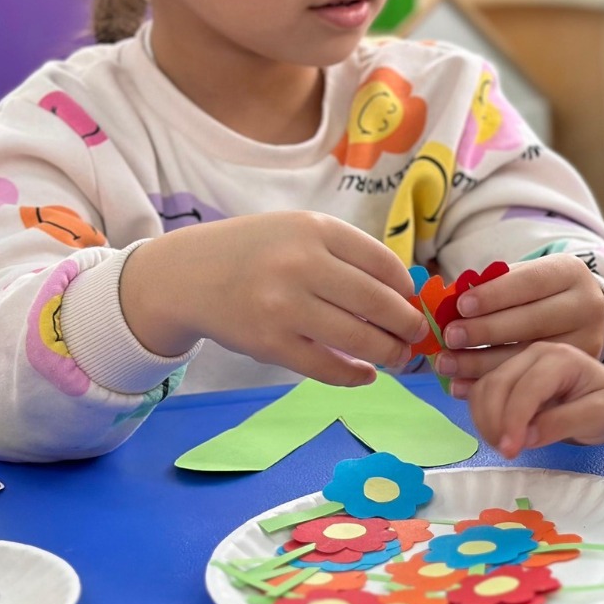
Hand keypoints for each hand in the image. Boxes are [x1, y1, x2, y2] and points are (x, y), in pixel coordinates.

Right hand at [120, 211, 427, 386]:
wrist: (186, 275)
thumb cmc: (257, 252)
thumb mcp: (299, 231)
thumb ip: (347, 255)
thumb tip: (404, 293)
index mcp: (315, 229)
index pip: (383, 263)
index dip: (406, 288)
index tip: (413, 301)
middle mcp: (301, 264)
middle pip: (378, 303)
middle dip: (407, 324)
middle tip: (416, 334)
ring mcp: (284, 306)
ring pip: (359, 338)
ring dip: (389, 352)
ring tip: (398, 356)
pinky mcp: (270, 343)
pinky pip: (327, 367)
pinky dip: (355, 374)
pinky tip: (367, 373)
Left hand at [434, 254, 603, 379]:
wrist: (579, 316)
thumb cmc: (537, 294)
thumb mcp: (522, 279)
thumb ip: (492, 287)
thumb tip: (449, 303)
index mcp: (569, 272)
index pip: (531, 282)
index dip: (495, 295)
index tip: (461, 305)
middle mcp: (586, 305)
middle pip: (533, 320)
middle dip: (486, 330)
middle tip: (450, 337)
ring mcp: (587, 339)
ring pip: (530, 354)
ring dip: (482, 362)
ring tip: (447, 364)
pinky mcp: (578, 369)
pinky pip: (529, 379)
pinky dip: (491, 383)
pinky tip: (462, 385)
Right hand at [460, 342, 603, 457]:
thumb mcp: (598, 417)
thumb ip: (563, 424)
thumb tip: (524, 437)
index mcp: (560, 358)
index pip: (526, 387)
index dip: (513, 420)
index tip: (511, 451)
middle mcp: (535, 353)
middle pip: (497, 384)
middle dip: (493, 422)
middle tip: (507, 452)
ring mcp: (519, 363)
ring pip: (484, 388)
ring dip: (484, 420)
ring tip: (505, 446)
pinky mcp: (509, 376)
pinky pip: (482, 393)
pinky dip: (482, 416)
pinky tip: (499, 435)